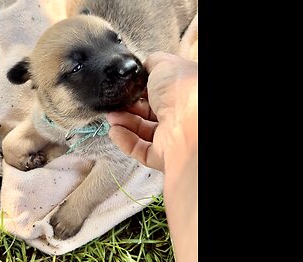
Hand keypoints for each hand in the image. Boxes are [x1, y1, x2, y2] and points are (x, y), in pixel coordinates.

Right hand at [106, 52, 196, 172]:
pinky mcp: (163, 157)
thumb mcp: (164, 64)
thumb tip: (143, 68)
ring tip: (111, 116)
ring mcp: (172, 138)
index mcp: (184, 93)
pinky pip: (140, 150)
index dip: (141, 89)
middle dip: (128, 107)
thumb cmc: (184, 92)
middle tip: (115, 103)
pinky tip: (115, 131)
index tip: (126, 87)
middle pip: (149, 112)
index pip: (160, 92)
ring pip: (143, 131)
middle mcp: (181, 116)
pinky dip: (125, 141)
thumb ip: (152, 64)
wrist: (190, 126)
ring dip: (124, 122)